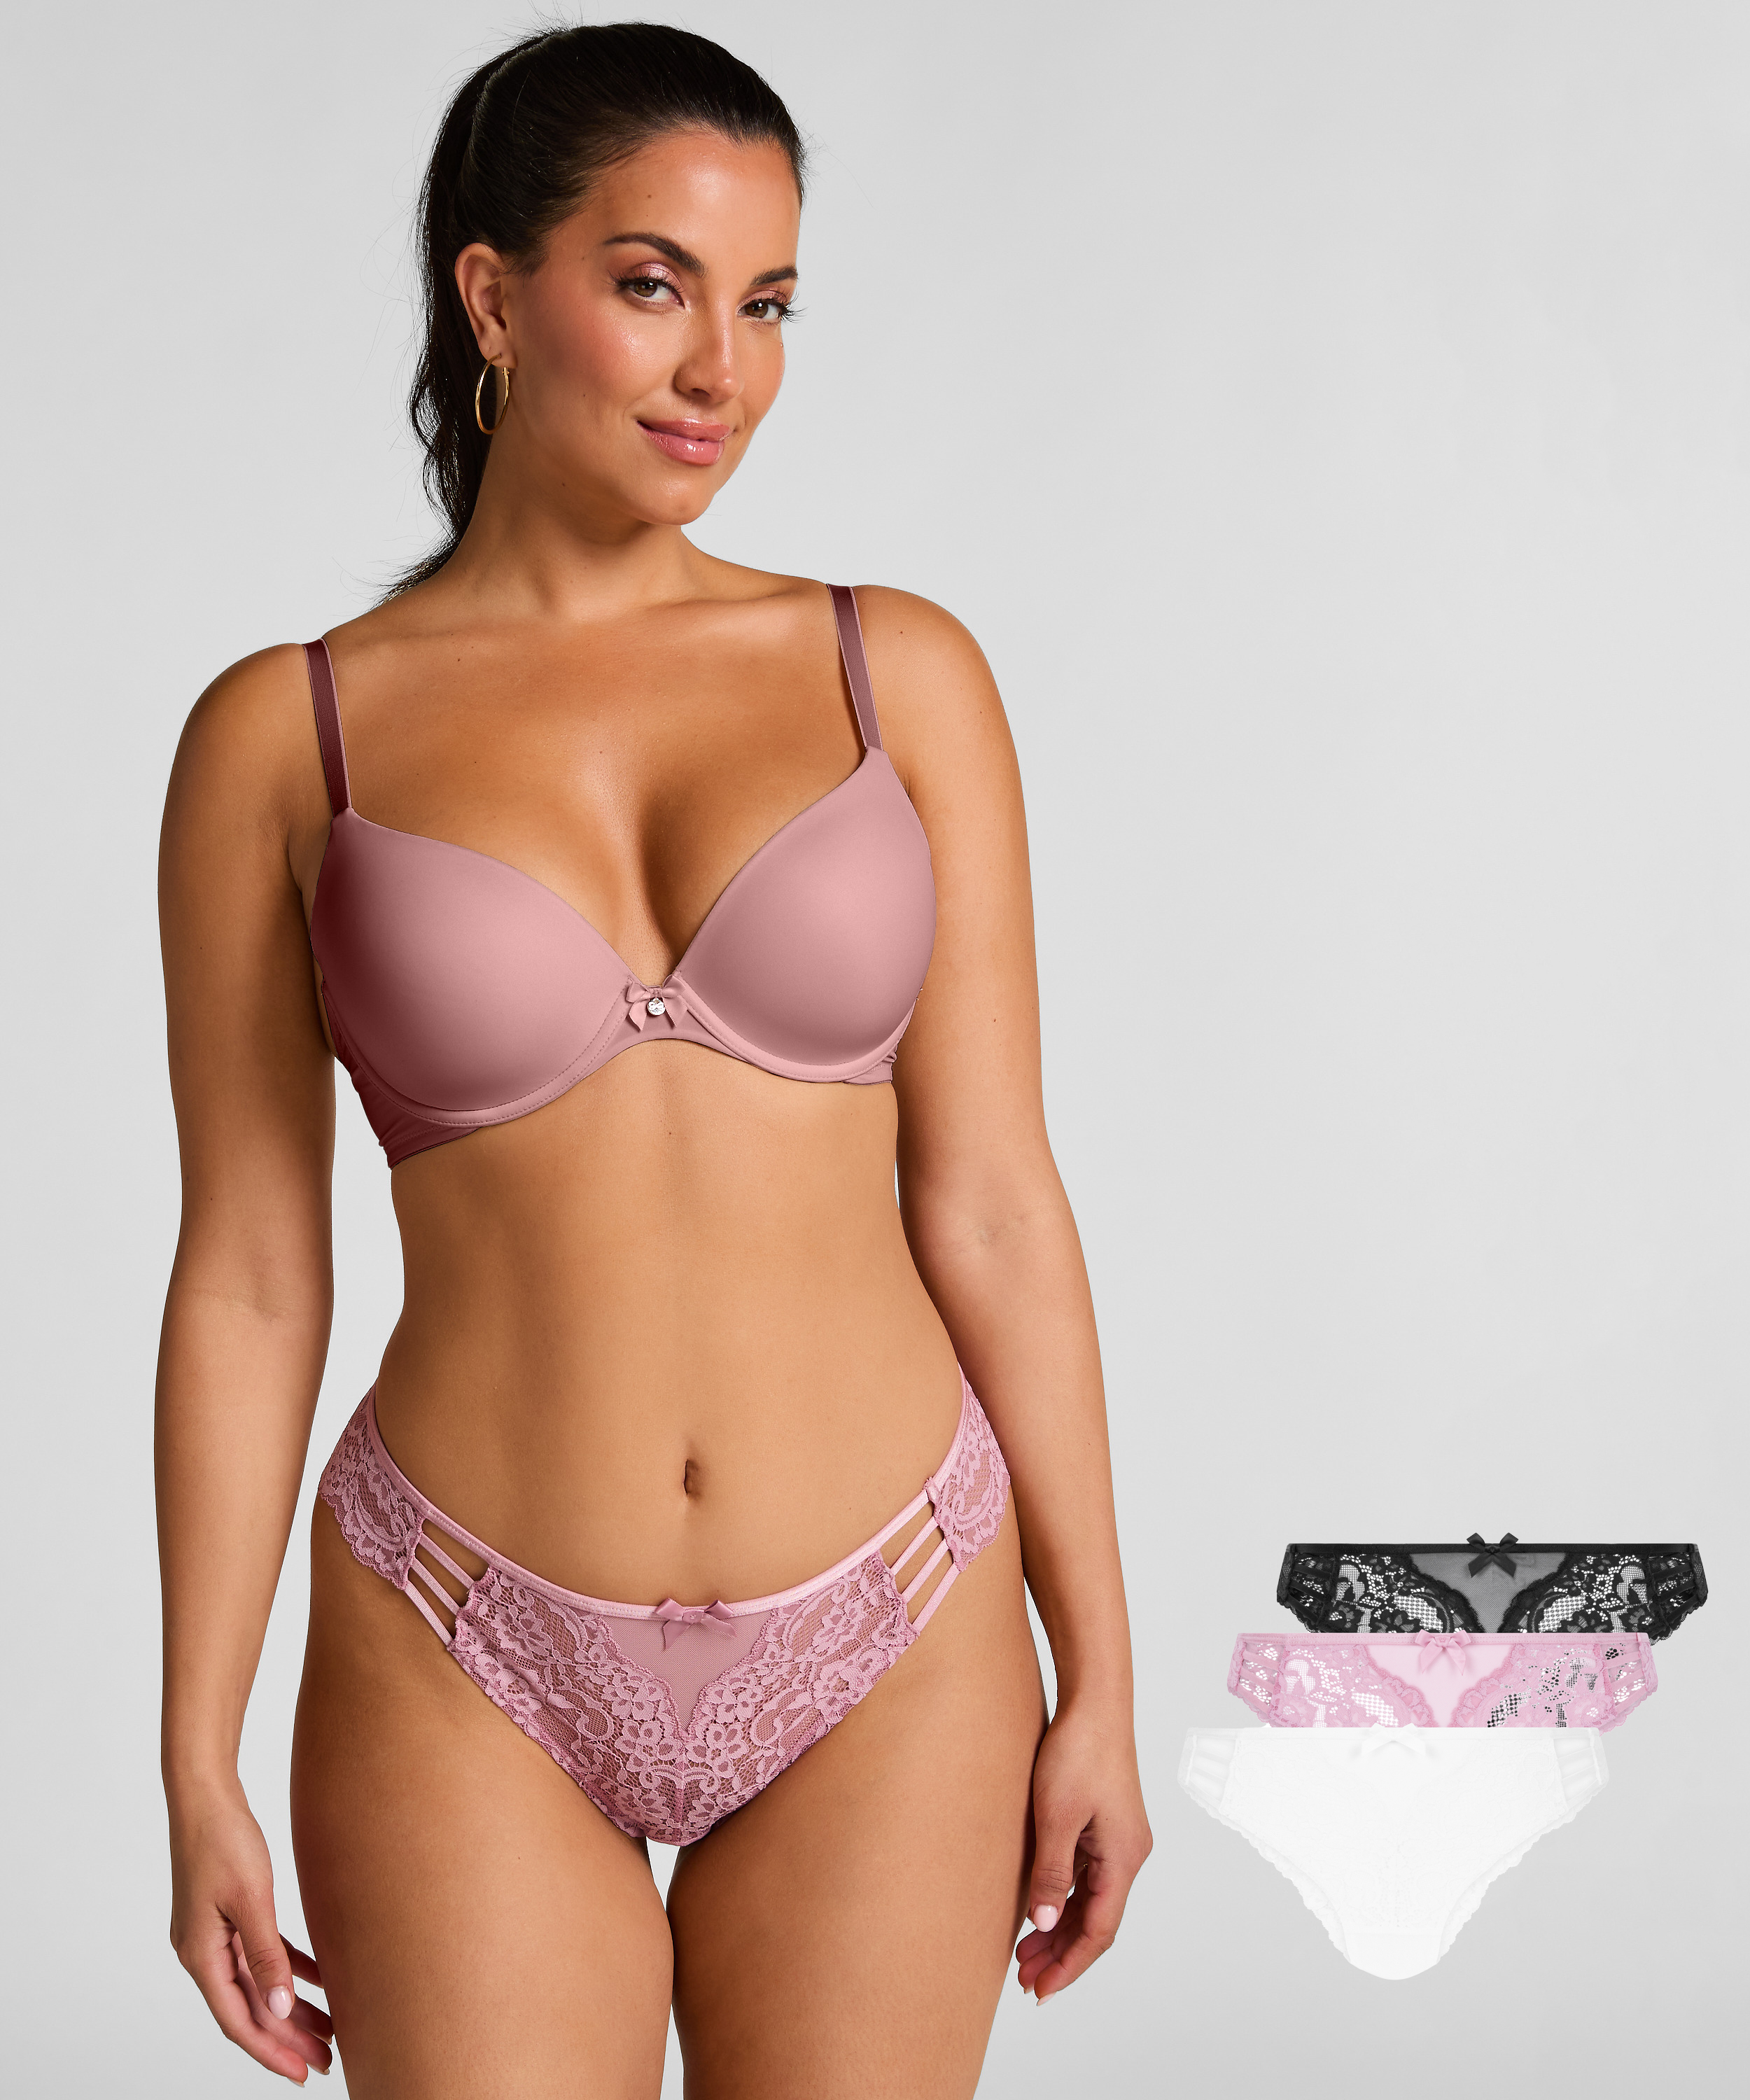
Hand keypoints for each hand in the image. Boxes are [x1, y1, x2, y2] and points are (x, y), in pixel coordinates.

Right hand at [168, 1775, 332, 2080]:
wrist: (206, 1795)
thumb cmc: (223, 1840)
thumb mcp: (251, 1899)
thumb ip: (265, 1956)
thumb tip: (278, 2007)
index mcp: (201, 1956)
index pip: (238, 2020)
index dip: (270, 2049)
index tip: (301, 2073)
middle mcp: (204, 1953)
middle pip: (250, 2007)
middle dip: (287, 2036)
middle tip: (326, 2060)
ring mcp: (215, 1935)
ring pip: (258, 1983)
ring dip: (291, 2007)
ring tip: (328, 2029)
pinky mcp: (229, 1915)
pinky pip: (263, 1953)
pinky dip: (288, 1968)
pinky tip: (318, 1980)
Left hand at [1013, 1697, 1151, 2001]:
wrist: (1095, 1701)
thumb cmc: (1078, 1751)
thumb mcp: (1057, 1816)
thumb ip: (1051, 1872)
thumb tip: (1041, 1923)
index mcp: (1123, 1858)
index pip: (1099, 1931)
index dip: (1070, 1965)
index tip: (1040, 1990)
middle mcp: (1127, 1854)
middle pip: (1095, 1921)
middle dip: (1061, 1953)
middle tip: (1023, 1979)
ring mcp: (1117, 1840)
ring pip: (1088, 1900)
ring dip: (1058, 1928)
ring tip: (1023, 1954)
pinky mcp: (1104, 1824)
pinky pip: (1085, 1876)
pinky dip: (1062, 1897)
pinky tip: (1037, 1908)